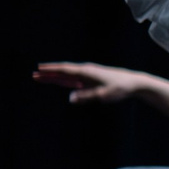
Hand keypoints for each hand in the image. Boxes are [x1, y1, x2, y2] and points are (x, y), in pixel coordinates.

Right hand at [35, 62, 157, 103]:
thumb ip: (87, 96)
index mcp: (86, 72)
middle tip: (34, 75)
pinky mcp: (93, 79)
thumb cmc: (120, 88)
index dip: (50, 71)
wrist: (134, 83)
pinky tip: (60, 82)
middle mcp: (86, 71)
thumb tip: (70, 98)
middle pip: (63, 72)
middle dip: (48, 74)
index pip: (64, 71)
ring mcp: (89, 75)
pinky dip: (65, 80)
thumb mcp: (103, 94)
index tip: (38, 70)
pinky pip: (75, 79)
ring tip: (42, 77)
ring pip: (68, 76)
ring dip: (55, 77)